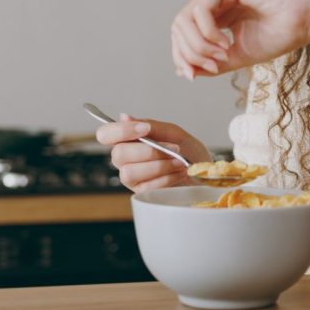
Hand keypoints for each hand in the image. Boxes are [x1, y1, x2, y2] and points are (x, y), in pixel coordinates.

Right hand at [94, 113, 211, 192]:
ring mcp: (131, 178)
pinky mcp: (142, 193)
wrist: (204, 174)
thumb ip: (151, 126)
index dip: (121, 131)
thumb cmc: (188, 152)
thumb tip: (123, 116)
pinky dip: (166, 177)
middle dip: (150, 151)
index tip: (145, 129)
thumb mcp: (174, 133)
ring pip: (130, 172)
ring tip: (179, 162)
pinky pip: (146, 186)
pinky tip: (179, 173)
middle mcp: (124, 159)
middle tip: (174, 149)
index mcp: (128, 140)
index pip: (105, 134)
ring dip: (159, 166)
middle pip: (118, 154)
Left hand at [171, 0, 309, 78]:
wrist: (303, 22)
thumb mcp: (236, 57)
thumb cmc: (277, 36)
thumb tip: (183, 72)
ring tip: (222, 56)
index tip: (194, 76)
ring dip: (199, 45)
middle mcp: (212, 2)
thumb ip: (210, 64)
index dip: (182, 57)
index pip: (182, 35)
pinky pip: (200, 10)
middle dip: (188, 53)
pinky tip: (226, 43)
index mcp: (214, 17)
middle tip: (213, 66)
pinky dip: (208, 32)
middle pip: (178, 27)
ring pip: (184, 19)